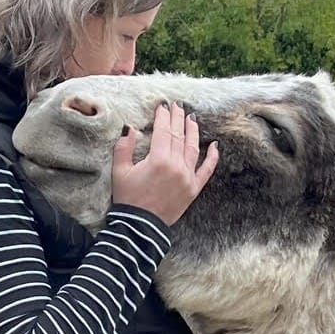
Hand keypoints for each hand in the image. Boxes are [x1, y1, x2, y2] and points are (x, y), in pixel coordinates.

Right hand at [110, 101, 218, 225]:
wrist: (140, 227)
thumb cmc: (128, 199)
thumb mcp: (119, 171)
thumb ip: (124, 148)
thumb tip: (130, 129)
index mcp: (158, 160)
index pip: (164, 131)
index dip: (164, 116)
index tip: (163, 106)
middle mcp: (176, 166)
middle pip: (179, 136)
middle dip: (178, 119)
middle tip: (178, 106)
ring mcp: (187, 177)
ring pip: (193, 148)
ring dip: (193, 132)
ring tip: (191, 118)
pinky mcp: (194, 189)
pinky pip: (207, 170)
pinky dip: (212, 157)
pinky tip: (215, 145)